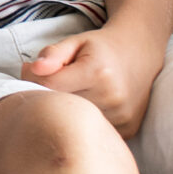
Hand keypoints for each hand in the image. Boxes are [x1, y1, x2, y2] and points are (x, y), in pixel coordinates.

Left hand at [22, 28, 163, 137]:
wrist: (139, 55)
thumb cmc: (101, 48)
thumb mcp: (75, 42)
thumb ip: (53, 54)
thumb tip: (33, 69)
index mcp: (97, 72)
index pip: (49, 86)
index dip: (33, 79)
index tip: (33, 72)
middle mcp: (112, 96)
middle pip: (62, 107)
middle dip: (49, 96)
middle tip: (53, 83)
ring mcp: (122, 116)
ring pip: (76, 122)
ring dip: (67, 112)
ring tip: (74, 93)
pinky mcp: (128, 129)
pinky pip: (93, 132)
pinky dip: (84, 122)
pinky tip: (89, 106)